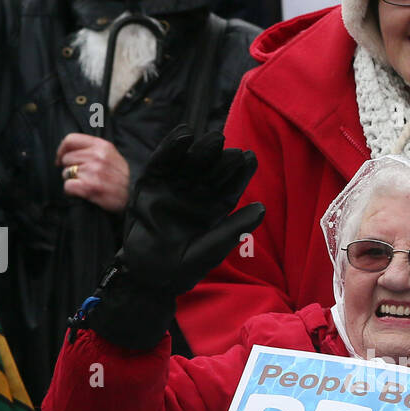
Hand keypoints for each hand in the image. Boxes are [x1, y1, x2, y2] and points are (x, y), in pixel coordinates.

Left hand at [57, 133, 130, 212]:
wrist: (136, 196)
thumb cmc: (122, 177)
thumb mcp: (112, 155)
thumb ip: (93, 149)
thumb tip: (68, 150)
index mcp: (101, 145)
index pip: (70, 139)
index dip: (62, 150)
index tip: (61, 159)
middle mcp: (97, 156)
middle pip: (67, 158)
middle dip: (70, 168)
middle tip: (82, 176)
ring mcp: (93, 171)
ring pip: (66, 173)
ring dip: (72, 180)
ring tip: (87, 184)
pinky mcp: (90, 187)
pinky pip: (68, 186)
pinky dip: (72, 191)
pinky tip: (83, 192)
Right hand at [80, 125, 263, 349]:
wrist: (147, 275)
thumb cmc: (183, 267)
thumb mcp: (211, 250)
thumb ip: (233, 229)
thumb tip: (262, 208)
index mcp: (215, 209)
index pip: (230, 187)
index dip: (240, 173)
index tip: (250, 158)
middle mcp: (197, 195)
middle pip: (211, 172)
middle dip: (222, 159)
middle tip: (231, 149)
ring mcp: (174, 188)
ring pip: (189, 163)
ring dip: (200, 150)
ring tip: (213, 139)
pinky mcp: (151, 184)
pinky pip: (162, 163)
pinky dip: (171, 148)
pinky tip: (183, 135)